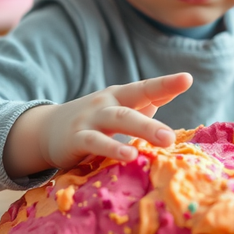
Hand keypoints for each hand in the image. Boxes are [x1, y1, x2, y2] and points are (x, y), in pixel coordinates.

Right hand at [3, 73, 191, 177]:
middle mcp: (107, 103)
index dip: (166, 83)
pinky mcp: (76, 139)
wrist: (47, 130)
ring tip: (162, 141)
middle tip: (172, 136)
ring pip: (118, 121)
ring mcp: (90, 120)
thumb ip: (145, 101)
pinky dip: (112, 148)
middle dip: (153, 121)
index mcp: (120, 96)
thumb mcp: (119, 109)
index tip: (187, 79)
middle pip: (132, 107)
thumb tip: (173, 90)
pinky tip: (129, 155)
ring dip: (141, 130)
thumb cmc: (94, 121)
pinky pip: (95, 142)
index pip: (145, 88)